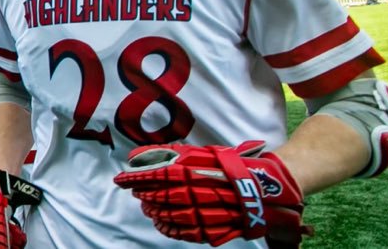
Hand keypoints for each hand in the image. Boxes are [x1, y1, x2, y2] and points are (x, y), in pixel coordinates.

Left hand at [113, 140, 306, 246]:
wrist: (266, 187)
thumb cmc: (230, 166)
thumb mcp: (201, 153)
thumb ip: (169, 154)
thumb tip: (137, 157)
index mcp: (199, 170)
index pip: (160, 174)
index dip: (138, 179)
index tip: (121, 180)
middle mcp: (204, 191)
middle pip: (165, 196)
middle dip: (146, 196)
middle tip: (136, 194)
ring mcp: (212, 211)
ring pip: (175, 216)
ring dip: (156, 213)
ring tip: (147, 209)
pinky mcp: (219, 228)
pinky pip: (190, 233)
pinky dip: (172, 230)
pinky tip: (162, 225)